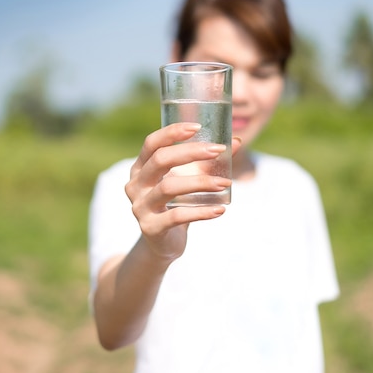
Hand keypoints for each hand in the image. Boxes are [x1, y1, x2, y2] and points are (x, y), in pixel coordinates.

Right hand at [125, 123, 240, 263]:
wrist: (162, 245)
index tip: (197, 127)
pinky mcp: (151, 228)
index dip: (172, 133)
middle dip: (191, 152)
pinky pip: (176, 217)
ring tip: (225, 183)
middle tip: (217, 150)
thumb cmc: (176, 204)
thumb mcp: (188, 180)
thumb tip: (236, 140)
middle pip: (160, 160)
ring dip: (200, 183)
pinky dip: (201, 212)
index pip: (152, 143)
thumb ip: (207, 162)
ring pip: (169, 188)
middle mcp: (135, 185)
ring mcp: (140, 207)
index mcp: (140, 168)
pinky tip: (220, 210)